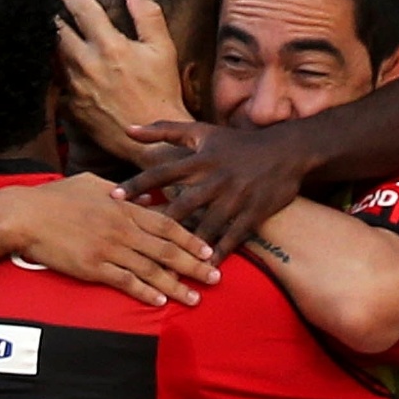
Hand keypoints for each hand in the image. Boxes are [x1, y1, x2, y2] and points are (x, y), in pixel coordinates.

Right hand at [0, 174, 217, 306]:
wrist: (24, 215)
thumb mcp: (93, 184)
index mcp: (123, 207)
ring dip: (176, 285)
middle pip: (166, 250)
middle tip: (216, 277)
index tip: (209, 249)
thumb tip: (148, 196)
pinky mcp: (93, 267)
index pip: (166, 224)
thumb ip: (123, 191)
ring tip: (195, 298)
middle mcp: (121, 228)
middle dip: (194, 265)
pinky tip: (161, 301)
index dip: (191, 239)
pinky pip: (125, 282)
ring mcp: (108, 249)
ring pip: (151, 269)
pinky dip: (145, 292)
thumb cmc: (56, 198)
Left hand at [56, 0, 191, 161]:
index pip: (82, 10)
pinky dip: (59, 74)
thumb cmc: (161, 93)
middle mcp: (87, 64)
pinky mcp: (71, 108)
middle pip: (58, 32)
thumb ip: (147, 15)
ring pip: (55, 57)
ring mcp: (76, 88)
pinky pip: (58, 85)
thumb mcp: (163, 50)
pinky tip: (63, 70)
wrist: (153, 138)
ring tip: (56, 34)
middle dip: (53, 17)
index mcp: (109, 46)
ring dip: (55, 44)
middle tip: (50, 7)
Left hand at [117, 120, 308, 254]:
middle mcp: (216, 179)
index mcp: (200, 159)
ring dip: (187, 247)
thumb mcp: (201, 132)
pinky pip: (233, 237)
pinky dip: (220, 253)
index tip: (113, 198)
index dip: (137, 184)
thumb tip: (127, 129)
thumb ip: (163, 131)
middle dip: (157, 224)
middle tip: (133, 241)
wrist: (286, 150)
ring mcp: (236, 198)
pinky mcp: (254, 213)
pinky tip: (206, 269)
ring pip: (206, 226)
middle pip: (180, 205)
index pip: (161, 172)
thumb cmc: (236, 143)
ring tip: (165, 265)